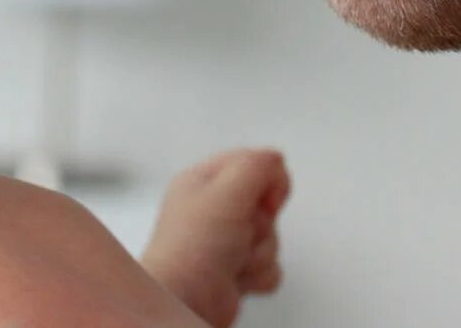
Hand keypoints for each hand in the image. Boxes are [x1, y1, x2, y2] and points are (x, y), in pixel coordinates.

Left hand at [141, 148, 289, 327]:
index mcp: (203, 181)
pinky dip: (259, 274)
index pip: (251, 163)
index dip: (266, 179)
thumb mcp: (227, 190)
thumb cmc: (195, 245)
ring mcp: (225, 242)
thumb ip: (257, 166)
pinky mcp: (235, 270)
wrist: (185, 300)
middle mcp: (213, 209)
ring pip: (271, 236)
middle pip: (265, 204)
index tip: (263, 197)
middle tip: (240, 231)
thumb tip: (275, 161)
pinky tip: (237, 276)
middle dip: (261, 223)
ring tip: (233, 259)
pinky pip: (269, 266)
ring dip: (259, 251)